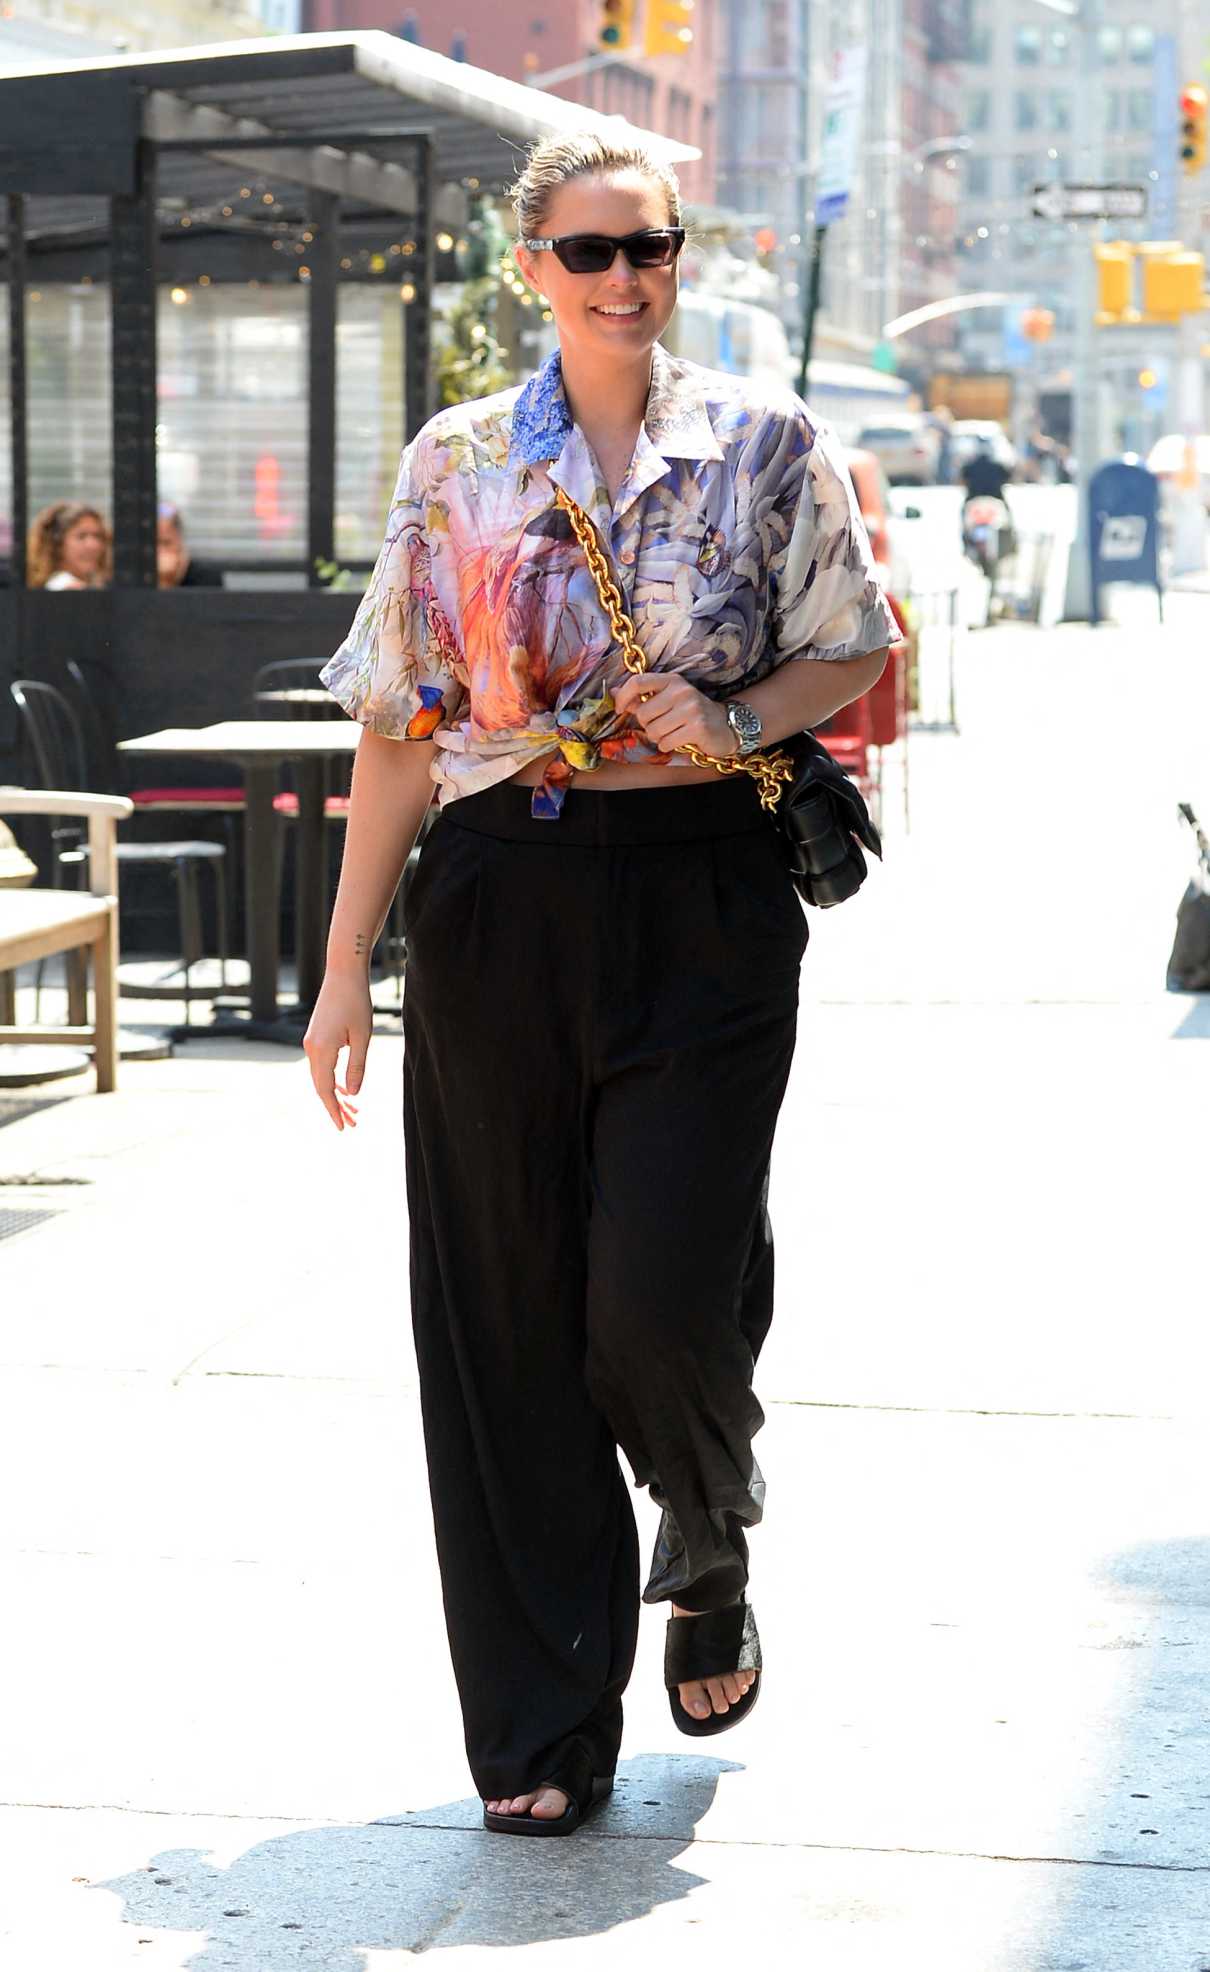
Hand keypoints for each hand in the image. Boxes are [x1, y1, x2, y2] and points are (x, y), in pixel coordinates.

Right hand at [303, 970, 372, 1130]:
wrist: (343, 972)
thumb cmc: (356, 1001)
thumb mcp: (362, 1037)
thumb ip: (357, 1066)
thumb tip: (354, 1094)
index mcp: (322, 1050)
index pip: (326, 1089)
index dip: (334, 1110)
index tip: (344, 1127)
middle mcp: (311, 1048)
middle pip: (321, 1086)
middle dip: (336, 1107)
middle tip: (353, 1123)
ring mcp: (311, 1042)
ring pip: (321, 1077)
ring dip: (336, 1094)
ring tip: (354, 1110)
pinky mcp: (315, 1036)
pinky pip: (322, 1065)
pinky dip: (333, 1079)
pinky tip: (348, 1089)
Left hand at [612, 672, 738, 757]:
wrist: (724, 726)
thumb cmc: (691, 713)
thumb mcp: (669, 700)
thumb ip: (642, 697)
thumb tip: (613, 691)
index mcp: (672, 680)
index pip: (638, 682)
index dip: (623, 696)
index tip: (620, 709)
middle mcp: (681, 690)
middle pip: (643, 713)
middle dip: (647, 725)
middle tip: (662, 726)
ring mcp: (691, 708)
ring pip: (653, 731)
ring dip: (659, 738)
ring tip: (673, 733)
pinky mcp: (697, 727)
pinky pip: (666, 742)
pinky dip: (669, 746)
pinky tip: (680, 740)